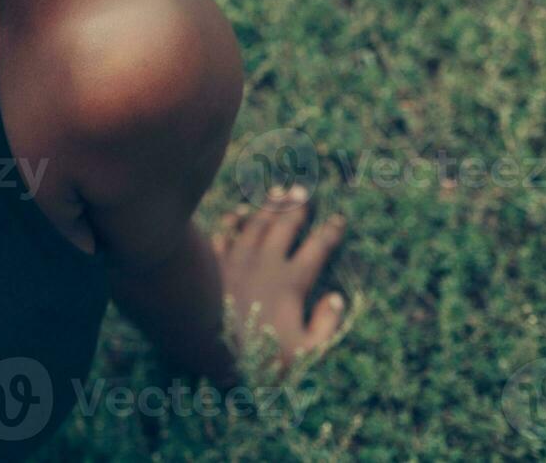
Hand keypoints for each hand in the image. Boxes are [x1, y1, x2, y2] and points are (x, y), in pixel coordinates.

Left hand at [212, 187, 348, 370]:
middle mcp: (265, 263)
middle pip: (285, 226)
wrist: (206, 346)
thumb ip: (327, 325)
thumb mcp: (305, 351)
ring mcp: (237, 258)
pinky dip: (234, 220)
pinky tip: (239, 211)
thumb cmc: (258, 355)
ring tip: (278, 190)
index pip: (318, 248)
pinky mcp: (213, 262)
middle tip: (303, 191)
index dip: (331, 232)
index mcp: (291, 282)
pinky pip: (225, 233)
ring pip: (256, 223)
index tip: (339, 218)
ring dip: (269, 206)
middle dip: (297, 207)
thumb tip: (337, 298)